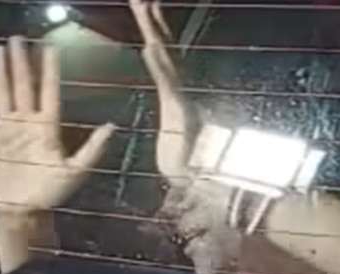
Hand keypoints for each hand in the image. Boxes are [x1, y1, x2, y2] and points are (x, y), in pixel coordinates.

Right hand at [0, 36, 114, 220]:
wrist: (23, 211)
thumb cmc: (51, 194)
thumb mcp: (75, 171)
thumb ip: (93, 149)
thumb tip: (112, 127)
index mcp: (48, 128)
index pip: (49, 92)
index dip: (49, 71)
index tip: (50, 49)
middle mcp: (27, 123)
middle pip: (24, 87)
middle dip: (22, 63)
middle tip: (19, 39)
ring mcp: (6, 129)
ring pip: (2, 94)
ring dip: (0, 73)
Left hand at [129, 0, 191, 179]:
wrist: (195, 189)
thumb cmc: (186, 168)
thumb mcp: (176, 140)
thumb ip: (176, 125)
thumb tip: (176, 117)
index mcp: (175, 97)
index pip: (164, 58)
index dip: (157, 31)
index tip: (148, 8)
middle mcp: (180, 94)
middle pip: (165, 50)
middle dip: (153, 22)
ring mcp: (181, 102)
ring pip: (166, 61)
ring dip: (154, 33)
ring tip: (143, 7)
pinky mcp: (181, 116)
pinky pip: (168, 86)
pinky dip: (160, 66)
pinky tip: (149, 48)